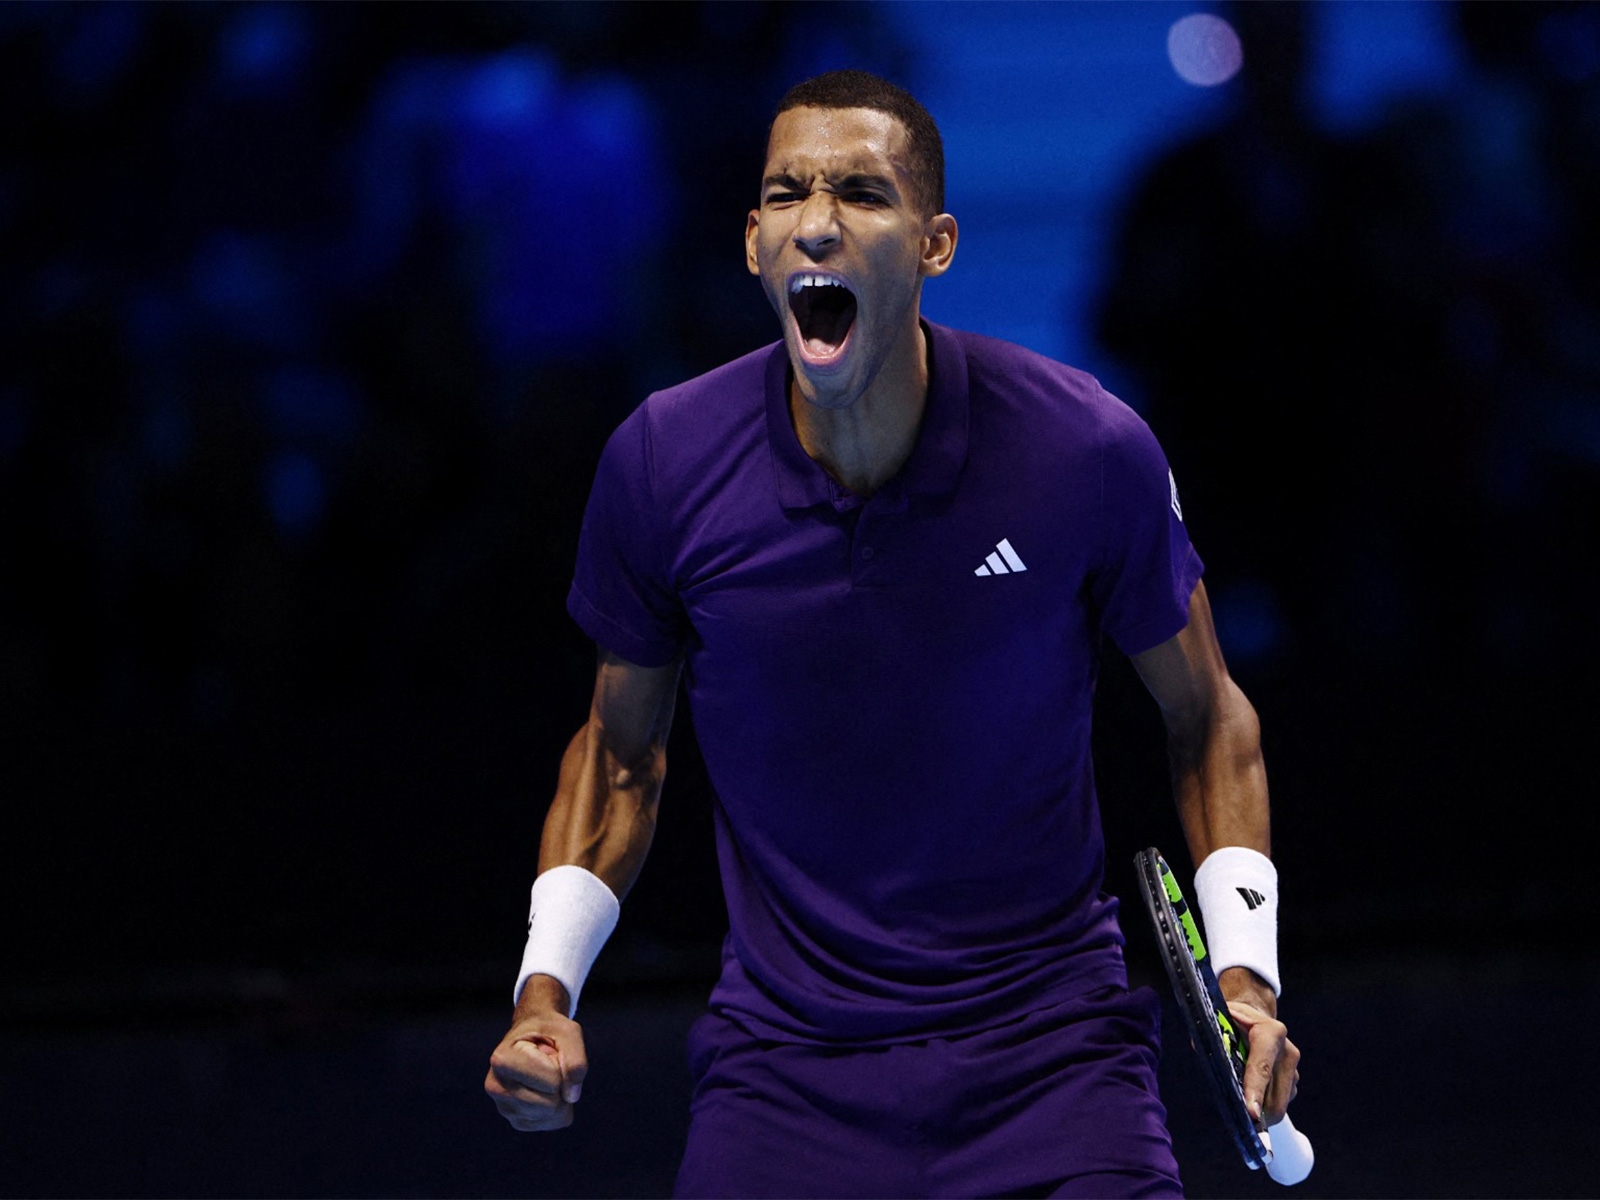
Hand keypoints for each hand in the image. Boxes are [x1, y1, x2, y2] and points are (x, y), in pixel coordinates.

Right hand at [485, 976, 587, 1130]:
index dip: (561, 1064)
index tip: (546, 1048)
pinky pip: (553, 1123)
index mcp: (501, 1060)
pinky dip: (560, 1106)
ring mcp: (504, 1108)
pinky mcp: (517, 1121)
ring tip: (545, 1074)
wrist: (532, 1037)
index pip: (552, 1081)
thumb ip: (576, 1061)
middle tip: (548, 1062)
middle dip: (561, 1082)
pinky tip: (545, 1088)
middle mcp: (496, 1087)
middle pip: (551, 1103)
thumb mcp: (568, 1033)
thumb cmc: (550, 1031)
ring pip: (553, 1115)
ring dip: (561, 1093)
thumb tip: (571, 1097)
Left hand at [1218, 966, 1299, 1127]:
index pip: (1262, 1067)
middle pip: (1275, 1097)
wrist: (1253, 1015)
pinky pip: (1278, 1103)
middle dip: (1258, 1114)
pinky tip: (1249, 1094)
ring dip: (1259, 1111)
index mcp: (1271, 1032)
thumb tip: (1209, 1061)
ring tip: (1240, 1103)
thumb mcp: (1219, 1020)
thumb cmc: (1230, 1019)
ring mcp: (1294, 1069)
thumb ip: (1213, 1039)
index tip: (1250, 1112)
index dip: (1255, 1091)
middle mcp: (1288, 1052)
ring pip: (1278, 1105)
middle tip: (1239, 1123)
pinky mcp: (1294, 1082)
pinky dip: (1263, 1106)